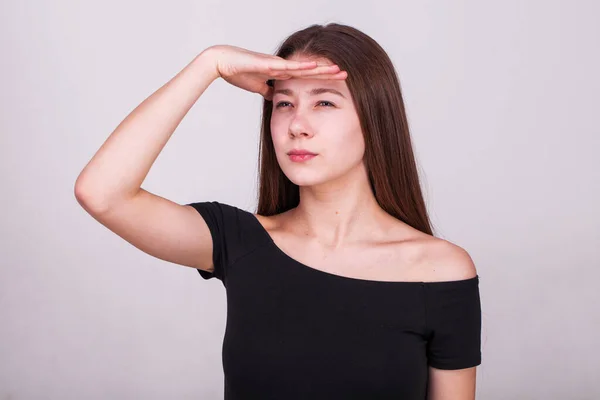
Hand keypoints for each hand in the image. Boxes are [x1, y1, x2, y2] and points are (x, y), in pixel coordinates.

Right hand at [204, 44, 346, 99]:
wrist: (222, 62)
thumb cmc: (237, 72)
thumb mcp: (258, 87)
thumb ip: (268, 91)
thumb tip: (276, 99)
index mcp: (281, 74)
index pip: (306, 78)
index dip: (321, 80)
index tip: (336, 84)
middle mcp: (283, 67)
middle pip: (310, 71)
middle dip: (327, 74)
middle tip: (346, 75)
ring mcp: (277, 64)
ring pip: (304, 67)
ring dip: (321, 69)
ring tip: (338, 70)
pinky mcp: (269, 63)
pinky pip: (288, 66)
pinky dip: (302, 67)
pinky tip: (315, 66)